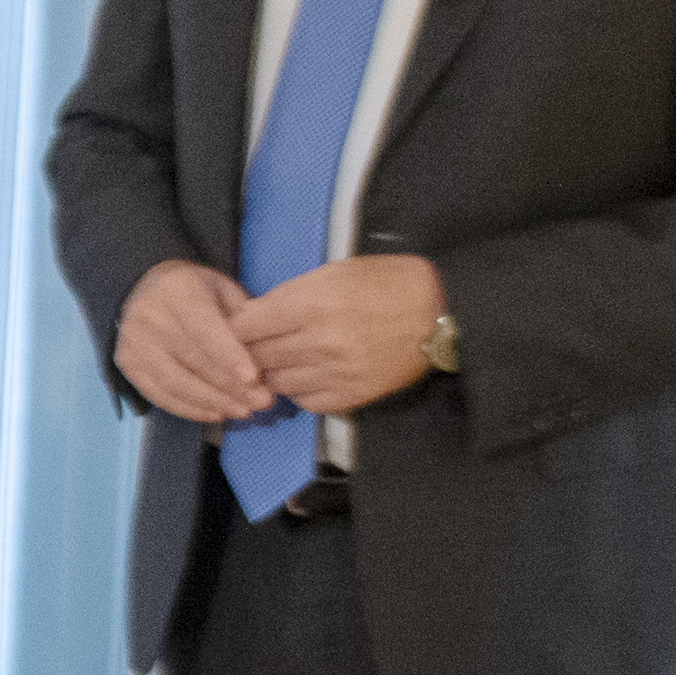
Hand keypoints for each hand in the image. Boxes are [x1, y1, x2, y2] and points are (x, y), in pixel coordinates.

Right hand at [114, 260, 272, 425]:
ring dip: (212, 402)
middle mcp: (149, 316)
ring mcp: (133, 344)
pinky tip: (216, 413)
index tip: (254, 379)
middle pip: (192, 359)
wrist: (147, 288)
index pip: (204, 330)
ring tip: (243, 411)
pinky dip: (190, 409)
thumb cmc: (197, 291)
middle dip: (230, 386)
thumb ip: (241, 319)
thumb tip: (264, 357)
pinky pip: (160, 395)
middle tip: (262, 402)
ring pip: (175, 382)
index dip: (229, 356)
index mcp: (177, 291)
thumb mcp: (224, 290)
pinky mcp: (128, 366)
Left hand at [228, 254, 446, 416]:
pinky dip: (300, 391)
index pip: (246, 327)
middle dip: (250, 352)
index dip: (237, 327)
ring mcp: (335, 373)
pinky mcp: (351, 396)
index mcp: (311, 304)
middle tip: (256, 347)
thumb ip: (290, 294)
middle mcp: (319, 342)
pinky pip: (306, 402)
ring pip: (277, 383)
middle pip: (257, 357)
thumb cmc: (385, 282)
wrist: (438, 312)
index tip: (240, 327)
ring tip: (283, 361)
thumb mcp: (334, 272)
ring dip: (273, 373)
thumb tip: (254, 315)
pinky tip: (307, 376)